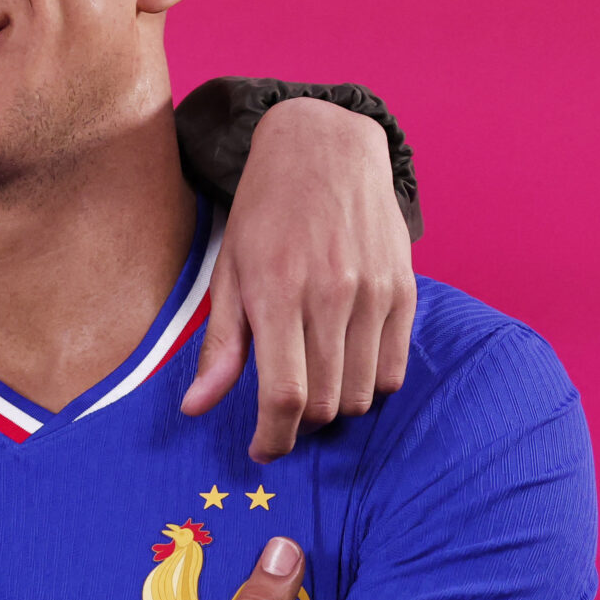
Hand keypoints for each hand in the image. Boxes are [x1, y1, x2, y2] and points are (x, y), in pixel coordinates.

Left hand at [180, 97, 416, 460]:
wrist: (325, 148)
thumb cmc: (266, 213)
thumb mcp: (229, 272)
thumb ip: (219, 346)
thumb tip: (195, 409)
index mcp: (277, 292)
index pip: (284, 396)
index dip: (273, 439)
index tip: (262, 450)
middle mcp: (330, 294)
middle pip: (323, 403)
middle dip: (298, 424)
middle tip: (282, 413)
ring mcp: (374, 292)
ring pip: (361, 394)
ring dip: (334, 406)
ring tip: (313, 383)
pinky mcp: (404, 289)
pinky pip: (394, 370)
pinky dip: (371, 384)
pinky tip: (347, 365)